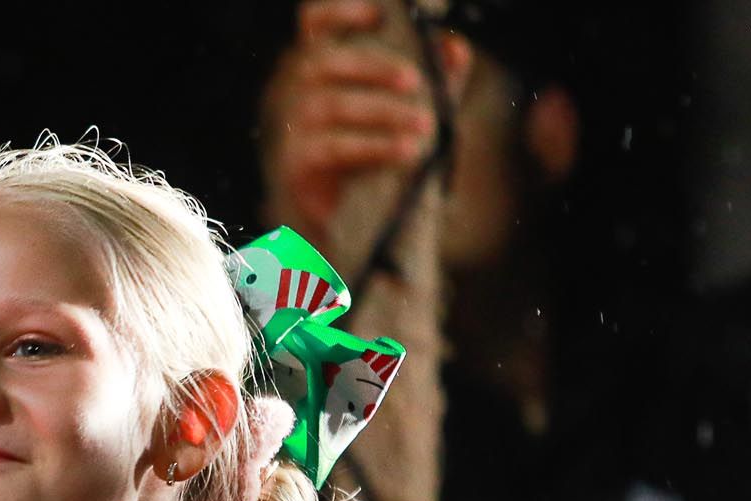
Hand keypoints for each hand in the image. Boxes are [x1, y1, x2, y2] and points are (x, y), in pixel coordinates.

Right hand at [260, 0, 471, 244]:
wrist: (344, 229)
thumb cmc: (374, 162)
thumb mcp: (406, 117)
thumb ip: (433, 83)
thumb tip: (456, 49)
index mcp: (325, 72)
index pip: (314, 24)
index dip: (337, 12)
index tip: (376, 16)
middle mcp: (301, 94)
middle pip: (322, 62)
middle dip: (372, 67)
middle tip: (416, 81)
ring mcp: (294, 131)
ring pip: (331, 106)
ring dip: (382, 112)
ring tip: (425, 126)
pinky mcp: (296, 166)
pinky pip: (333, 148)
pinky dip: (375, 147)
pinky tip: (408, 153)